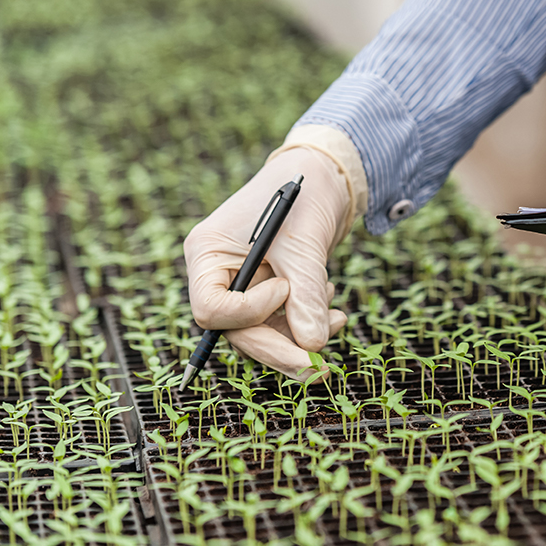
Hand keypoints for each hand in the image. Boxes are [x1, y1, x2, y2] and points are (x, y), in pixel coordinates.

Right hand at [184, 146, 353, 378]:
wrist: (324, 178)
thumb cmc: (305, 197)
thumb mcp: (305, 245)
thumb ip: (306, 295)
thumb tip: (313, 347)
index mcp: (207, 254)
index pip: (211, 308)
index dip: (249, 312)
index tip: (286, 289)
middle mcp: (218, 273)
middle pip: (238, 329)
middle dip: (281, 348)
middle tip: (320, 368)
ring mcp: (242, 284)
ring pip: (262, 332)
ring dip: (301, 336)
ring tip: (338, 317)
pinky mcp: (266, 290)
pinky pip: (280, 323)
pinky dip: (308, 323)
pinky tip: (335, 310)